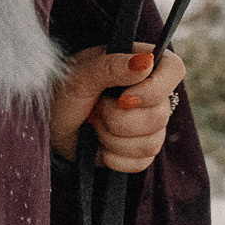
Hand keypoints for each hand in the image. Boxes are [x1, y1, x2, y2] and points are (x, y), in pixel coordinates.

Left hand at [49, 44, 186, 173]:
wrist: (50, 124)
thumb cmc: (63, 89)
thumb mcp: (81, 74)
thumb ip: (113, 66)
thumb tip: (147, 62)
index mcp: (141, 63)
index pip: (174, 69)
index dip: (155, 88)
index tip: (124, 97)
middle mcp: (150, 92)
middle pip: (161, 114)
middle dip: (119, 119)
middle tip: (96, 109)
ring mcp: (148, 123)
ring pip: (152, 142)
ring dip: (114, 138)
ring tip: (94, 125)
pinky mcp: (139, 150)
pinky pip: (142, 162)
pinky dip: (115, 157)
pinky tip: (99, 145)